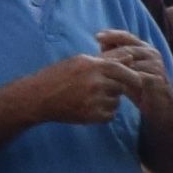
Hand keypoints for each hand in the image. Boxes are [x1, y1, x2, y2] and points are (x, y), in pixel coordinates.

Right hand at [12, 47, 133, 129]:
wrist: (38, 97)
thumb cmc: (58, 75)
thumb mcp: (80, 61)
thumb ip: (107, 59)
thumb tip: (131, 57)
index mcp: (94, 65)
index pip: (124, 70)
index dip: (132, 76)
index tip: (134, 80)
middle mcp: (96, 82)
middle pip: (122, 86)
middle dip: (117, 88)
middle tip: (102, 89)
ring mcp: (94, 100)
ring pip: (116, 101)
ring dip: (109, 100)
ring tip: (90, 97)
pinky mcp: (91, 115)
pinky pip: (110, 115)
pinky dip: (104, 113)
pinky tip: (89, 107)